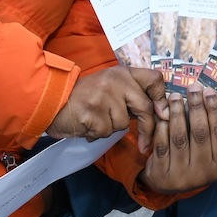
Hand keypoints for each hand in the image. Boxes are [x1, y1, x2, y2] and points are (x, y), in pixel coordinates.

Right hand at [46, 67, 168, 152]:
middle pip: (144, 107)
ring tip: (97, 119)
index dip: (162, 98)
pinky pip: (106, 131)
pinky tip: (88, 124)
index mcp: (123, 73)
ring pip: (123, 122)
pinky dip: (98, 133)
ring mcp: (104, 94)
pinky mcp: (93, 110)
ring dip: (111, 128)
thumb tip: (162, 113)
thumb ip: (133, 96)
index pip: (155, 79)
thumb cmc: (86, 97)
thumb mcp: (112, 88)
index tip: (162, 115)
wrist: (54, 100)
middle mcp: (116, 80)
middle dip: (147, 128)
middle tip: (145, 144)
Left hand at [138, 84, 216, 193]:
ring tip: (175, 96)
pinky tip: (162, 115)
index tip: (209, 91)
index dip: (215, 110)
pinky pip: (162, 145)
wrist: (168, 183)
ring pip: (180, 138)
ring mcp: (182, 176)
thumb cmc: (192, 157)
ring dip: (177, 113)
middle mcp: (203, 173)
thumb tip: (206, 94)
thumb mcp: (207, 150)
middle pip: (200, 134)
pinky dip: (162, 128)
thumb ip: (209, 129)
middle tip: (193, 88)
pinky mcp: (162, 175)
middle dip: (196, 107)